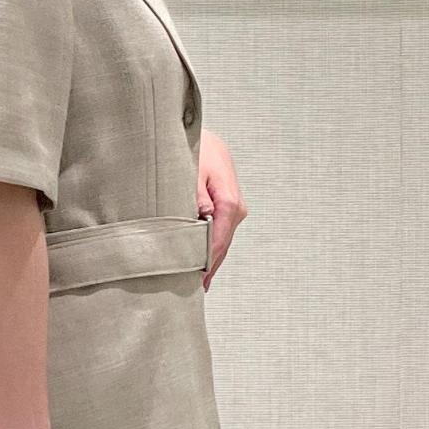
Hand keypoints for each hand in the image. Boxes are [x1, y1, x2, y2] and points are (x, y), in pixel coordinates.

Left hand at [197, 128, 247, 290]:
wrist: (205, 137)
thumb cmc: (196, 149)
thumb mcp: (192, 170)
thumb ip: (195, 196)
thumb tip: (203, 219)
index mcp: (229, 201)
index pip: (218, 241)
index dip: (207, 263)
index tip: (197, 282)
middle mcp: (237, 208)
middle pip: (221, 246)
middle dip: (207, 267)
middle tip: (191, 290)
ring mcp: (235, 210)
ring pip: (221, 241)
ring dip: (208, 259)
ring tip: (193, 282)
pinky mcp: (228, 209)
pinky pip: (219, 233)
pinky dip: (209, 247)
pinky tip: (199, 263)